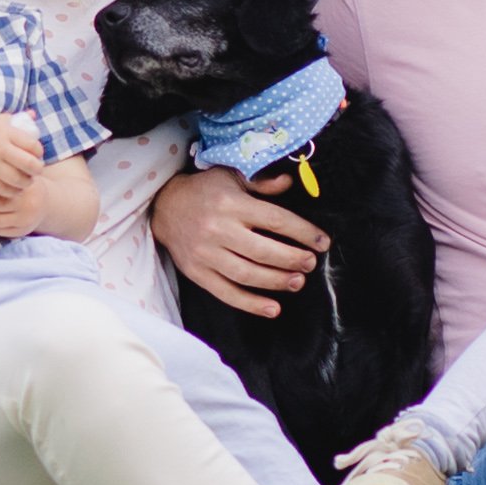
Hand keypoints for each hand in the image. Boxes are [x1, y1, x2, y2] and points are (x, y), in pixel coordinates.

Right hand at [0, 111, 47, 227]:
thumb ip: (13, 119)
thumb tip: (33, 115)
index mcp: (4, 131)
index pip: (33, 145)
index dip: (39, 153)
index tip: (36, 156)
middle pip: (30, 165)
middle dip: (37, 170)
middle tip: (34, 172)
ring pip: (18, 180)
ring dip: (25, 183)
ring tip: (24, 181)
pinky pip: (2, 190)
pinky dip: (11, 192)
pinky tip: (10, 188)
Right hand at [153, 162, 327, 317]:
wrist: (163, 207)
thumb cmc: (205, 191)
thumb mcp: (231, 175)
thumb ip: (261, 182)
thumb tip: (289, 183)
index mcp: (232, 204)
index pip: (275, 220)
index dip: (303, 232)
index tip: (322, 242)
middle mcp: (219, 230)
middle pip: (263, 251)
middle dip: (292, 259)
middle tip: (310, 264)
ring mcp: (207, 254)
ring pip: (247, 274)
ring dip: (276, 282)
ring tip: (297, 282)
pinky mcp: (197, 273)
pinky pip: (226, 293)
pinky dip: (250, 304)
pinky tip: (272, 308)